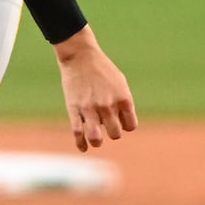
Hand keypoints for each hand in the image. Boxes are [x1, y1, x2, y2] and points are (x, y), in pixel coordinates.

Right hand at [52, 25, 137, 151]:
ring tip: (96, 138)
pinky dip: (81, 144)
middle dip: (112, 132)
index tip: (119, 120)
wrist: (80, 56)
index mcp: (123, 98)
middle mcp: (108, 105)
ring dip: (97, 141)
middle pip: (115, 134)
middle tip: (106, 125)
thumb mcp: (120, 82)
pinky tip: (83, 147)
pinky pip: (78, 133)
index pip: (130, 126)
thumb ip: (124, 103)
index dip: (125, 125)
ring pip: (96, 138)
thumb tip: (124, 123)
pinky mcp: (74, 109)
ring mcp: (91, 108)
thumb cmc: (102, 69)